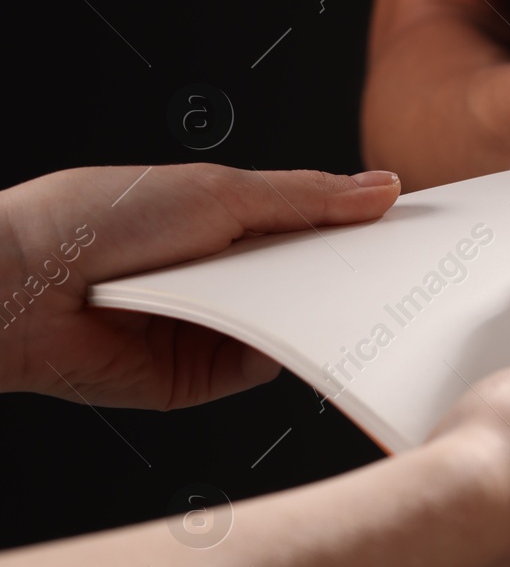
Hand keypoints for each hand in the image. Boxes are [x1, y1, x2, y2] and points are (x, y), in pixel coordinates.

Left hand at [0, 164, 399, 407]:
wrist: (19, 285)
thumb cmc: (98, 218)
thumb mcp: (220, 190)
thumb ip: (308, 198)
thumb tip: (383, 189)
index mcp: (232, 222)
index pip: (317, 229)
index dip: (363, 231)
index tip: (413, 232)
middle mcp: (226, 277)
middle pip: (312, 282)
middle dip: (348, 278)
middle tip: (400, 275)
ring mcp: (214, 328)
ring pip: (293, 326)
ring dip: (315, 316)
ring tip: (344, 303)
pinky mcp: (199, 377)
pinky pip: (261, 367)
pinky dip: (277, 353)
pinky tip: (282, 336)